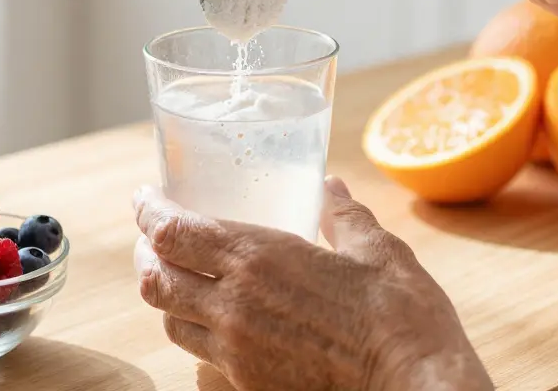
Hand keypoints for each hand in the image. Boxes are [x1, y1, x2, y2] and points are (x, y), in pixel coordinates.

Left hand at [132, 178, 491, 390]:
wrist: (412, 384)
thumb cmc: (400, 314)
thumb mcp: (376, 249)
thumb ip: (343, 214)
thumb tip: (330, 186)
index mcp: (257, 259)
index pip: (170, 233)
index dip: (148, 212)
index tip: (144, 198)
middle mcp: (234, 306)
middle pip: (155, 281)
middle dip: (147, 254)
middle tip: (154, 238)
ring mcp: (238, 351)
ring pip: (171, 322)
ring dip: (167, 295)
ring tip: (180, 278)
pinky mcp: (250, 383)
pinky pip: (203, 355)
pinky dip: (197, 332)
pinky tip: (219, 321)